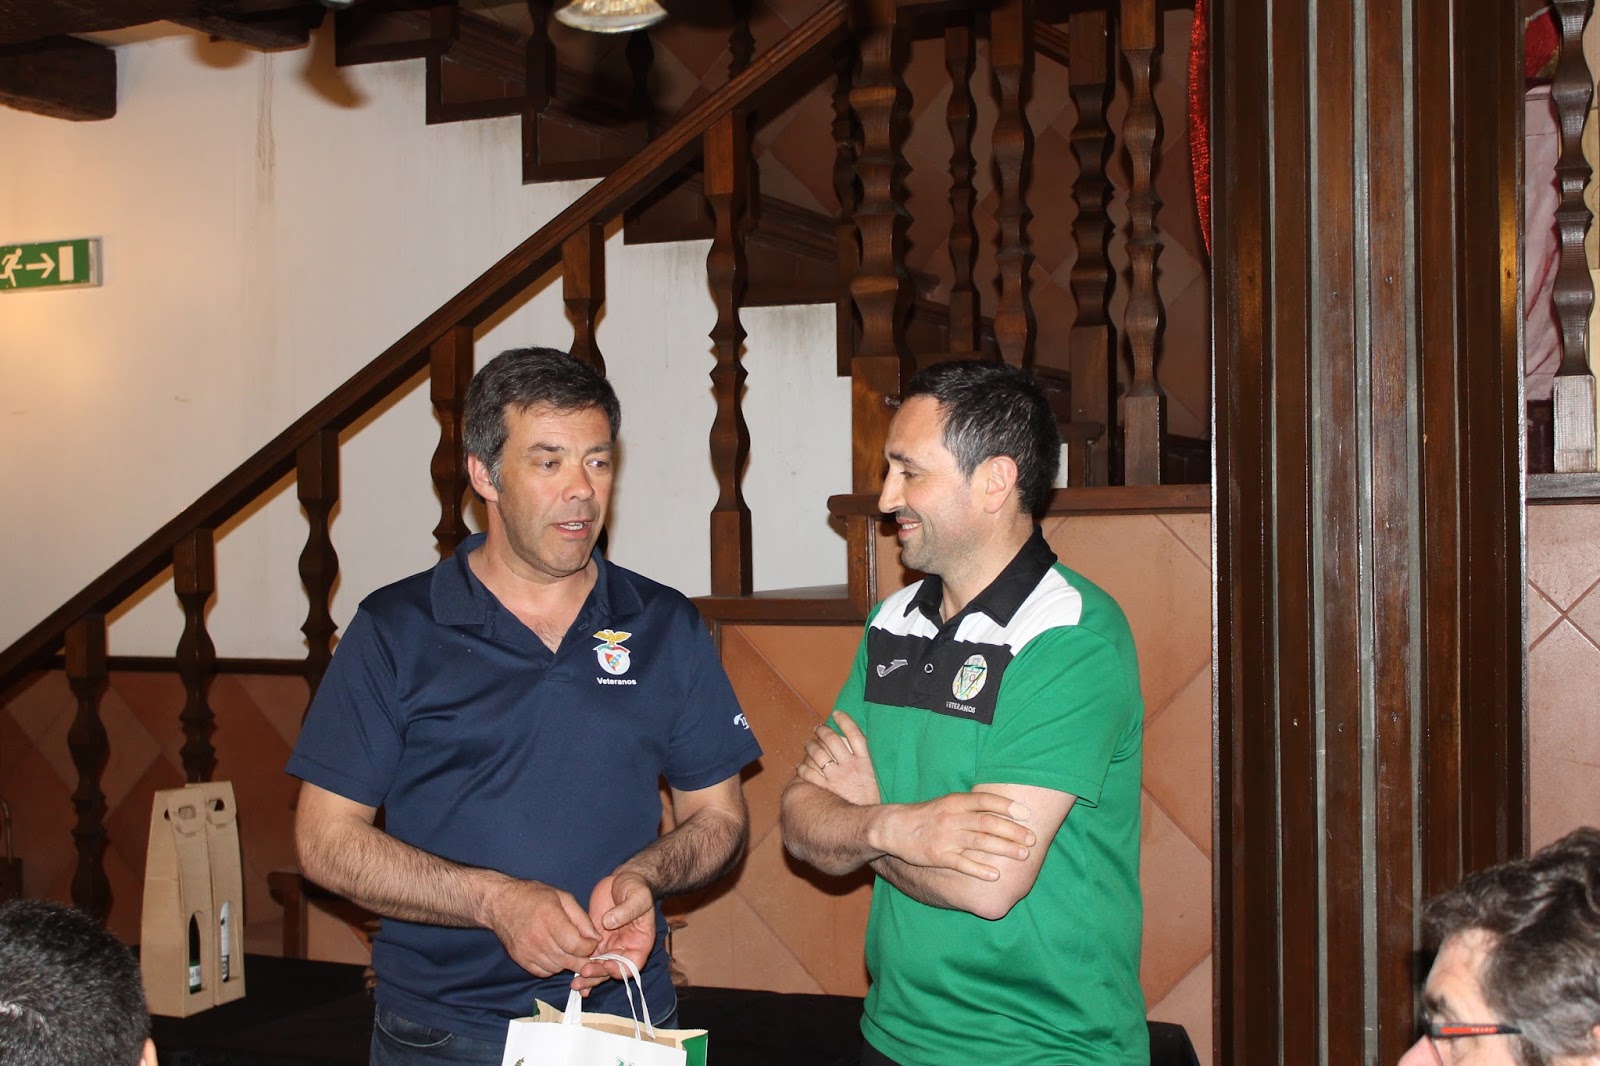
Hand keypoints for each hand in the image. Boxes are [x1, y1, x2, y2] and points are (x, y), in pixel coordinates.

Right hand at [482, 878, 599, 977]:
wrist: (500, 903)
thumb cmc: (533, 896)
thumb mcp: (562, 898)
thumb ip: (582, 918)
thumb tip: (596, 938)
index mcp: (550, 918)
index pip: (576, 945)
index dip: (590, 947)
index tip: (592, 941)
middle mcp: (537, 938)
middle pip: (569, 960)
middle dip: (584, 959)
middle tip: (587, 952)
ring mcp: (527, 951)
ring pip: (558, 968)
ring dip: (568, 962)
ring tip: (570, 950)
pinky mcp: (520, 960)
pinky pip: (544, 972)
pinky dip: (554, 967)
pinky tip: (555, 954)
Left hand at [571, 871, 655, 994]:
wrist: (622, 879)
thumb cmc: (636, 887)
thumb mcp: (638, 896)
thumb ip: (626, 910)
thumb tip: (609, 922)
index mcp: (640, 942)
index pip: (632, 964)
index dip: (620, 969)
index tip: (607, 965)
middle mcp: (625, 948)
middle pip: (612, 970)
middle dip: (599, 975)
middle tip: (584, 974)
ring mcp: (609, 945)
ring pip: (599, 968)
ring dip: (588, 977)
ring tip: (575, 983)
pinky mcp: (595, 940)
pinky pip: (588, 957)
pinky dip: (580, 967)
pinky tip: (571, 974)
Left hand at [796, 711, 879, 805]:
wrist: (866, 824)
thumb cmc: (870, 800)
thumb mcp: (875, 777)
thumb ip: (865, 761)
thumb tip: (852, 744)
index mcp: (865, 762)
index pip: (855, 733)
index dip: (845, 720)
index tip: (837, 713)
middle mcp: (850, 766)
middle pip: (832, 740)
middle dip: (822, 731)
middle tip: (817, 729)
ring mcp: (836, 777)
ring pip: (818, 753)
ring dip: (810, 746)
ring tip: (808, 744)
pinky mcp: (825, 789)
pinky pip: (809, 772)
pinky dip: (802, 766)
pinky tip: (801, 765)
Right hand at [878, 791, 1034, 880]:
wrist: (895, 827)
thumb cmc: (928, 815)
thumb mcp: (948, 802)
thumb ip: (972, 805)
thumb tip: (1003, 808)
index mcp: (956, 801)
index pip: (985, 800)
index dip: (1007, 806)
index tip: (1026, 813)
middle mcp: (953, 818)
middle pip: (987, 823)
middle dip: (1013, 831)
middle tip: (1032, 839)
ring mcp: (946, 837)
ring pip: (980, 843)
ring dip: (1004, 849)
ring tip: (1023, 855)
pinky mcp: (938, 856)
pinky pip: (963, 864)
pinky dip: (980, 869)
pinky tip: (995, 875)